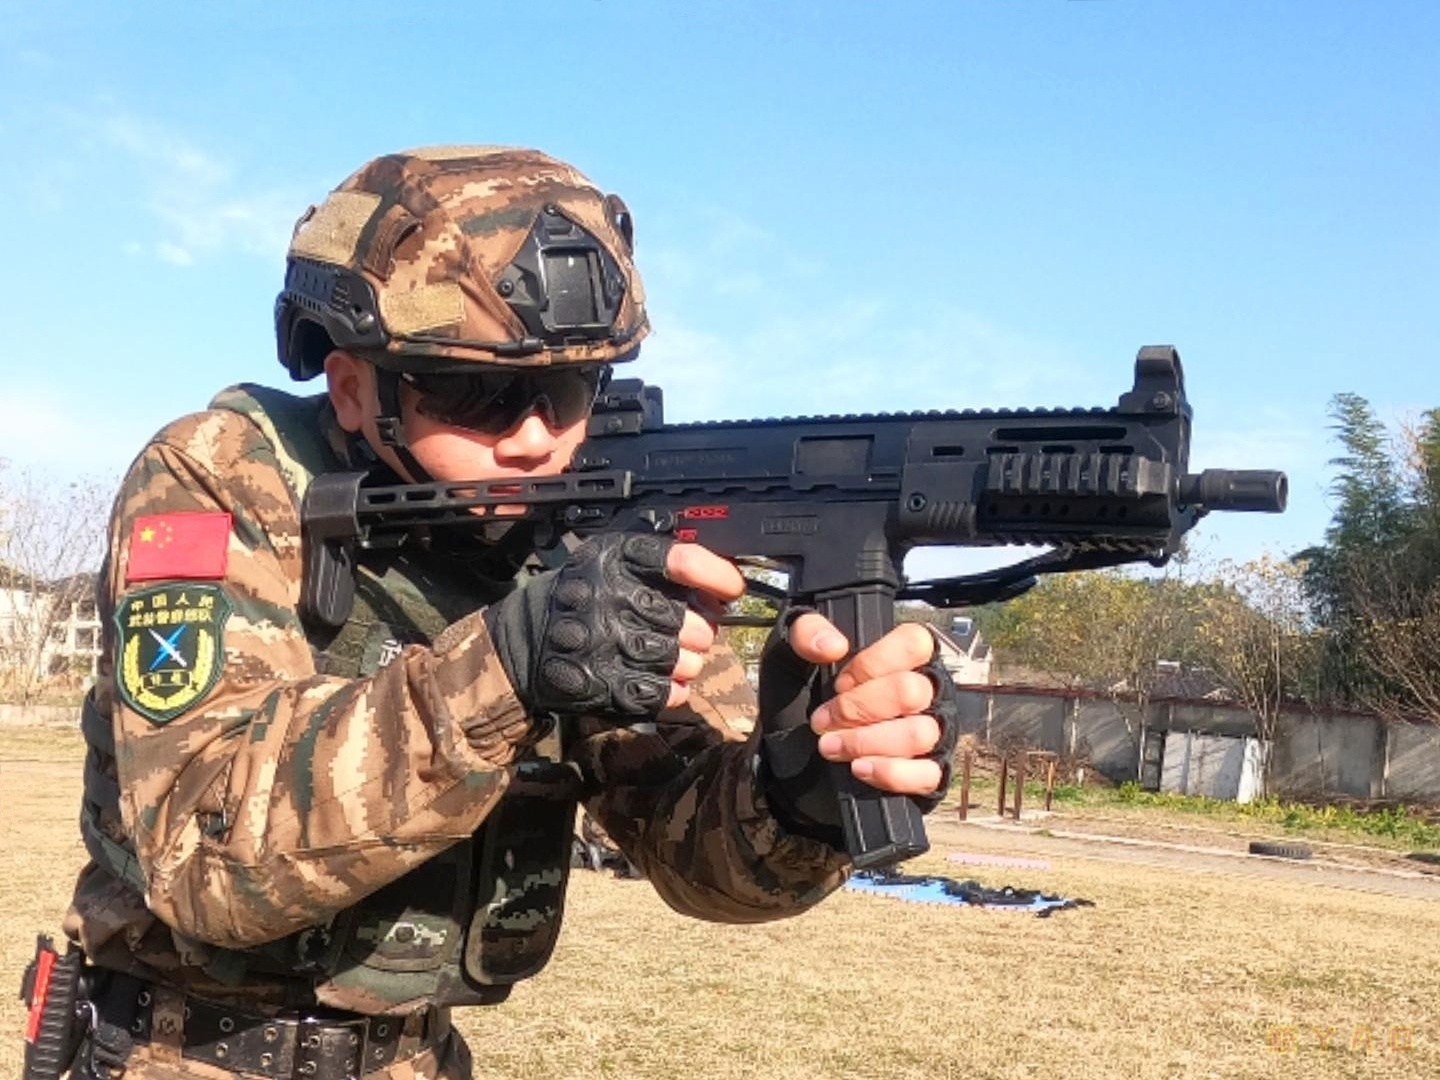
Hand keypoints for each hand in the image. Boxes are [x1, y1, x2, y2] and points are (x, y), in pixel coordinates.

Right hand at [484, 534, 741, 717]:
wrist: (523, 643)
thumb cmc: (579, 598)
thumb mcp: (608, 561)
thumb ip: (660, 566)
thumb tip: (723, 587)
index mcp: (615, 558)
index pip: (683, 561)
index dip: (718, 576)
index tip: (733, 589)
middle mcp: (610, 597)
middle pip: (691, 620)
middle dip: (702, 630)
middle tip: (694, 631)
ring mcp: (606, 643)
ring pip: (683, 660)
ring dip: (689, 662)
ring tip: (676, 656)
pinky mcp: (603, 683)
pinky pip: (664, 692)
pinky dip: (673, 689)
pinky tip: (662, 679)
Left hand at [756, 614, 957, 840]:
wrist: (790, 758)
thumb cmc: (800, 701)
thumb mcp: (790, 660)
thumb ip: (805, 635)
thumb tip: (833, 645)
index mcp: (901, 657)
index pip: (914, 643)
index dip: (872, 664)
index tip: (839, 684)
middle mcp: (925, 691)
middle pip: (912, 691)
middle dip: (859, 709)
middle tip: (823, 721)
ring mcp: (932, 733)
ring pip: (919, 733)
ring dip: (866, 742)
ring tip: (831, 747)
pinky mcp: (928, 775)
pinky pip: (927, 774)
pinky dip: (889, 772)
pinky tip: (858, 769)